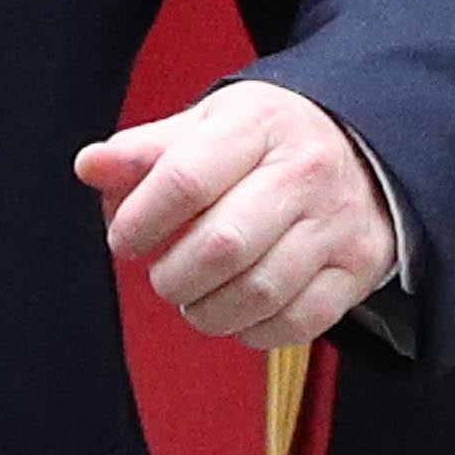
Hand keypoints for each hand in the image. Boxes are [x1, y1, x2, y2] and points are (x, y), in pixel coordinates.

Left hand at [75, 80, 395, 348]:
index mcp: (259, 124)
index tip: (124, 240)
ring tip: (193, 297)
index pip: (185, 178)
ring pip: (259, 291)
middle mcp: (306, 171)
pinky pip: (297, 322)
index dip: (140, 220)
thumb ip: (146, 150)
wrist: (365, 148)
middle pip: (222, 245)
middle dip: (173, 276)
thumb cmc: (266, 142)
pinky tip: (237, 312)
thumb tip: (89, 167)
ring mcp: (337, 223)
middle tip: (162, 275)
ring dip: (207, 311)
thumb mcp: (208, 125)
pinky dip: (253, 331)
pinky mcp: (357, 268)